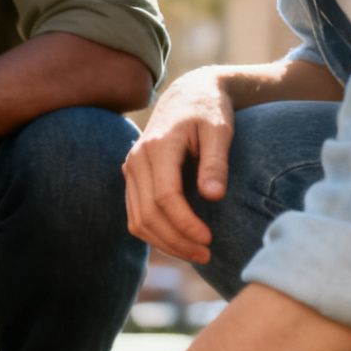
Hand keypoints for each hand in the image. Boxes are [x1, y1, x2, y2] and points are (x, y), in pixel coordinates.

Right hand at [124, 70, 234, 263]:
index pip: (164, 196)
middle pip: (147, 214)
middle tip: (207, 255)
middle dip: (176, 240)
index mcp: (157, 147)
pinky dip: (155, 234)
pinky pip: (136, 216)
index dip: (184, 223)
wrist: (188, 95)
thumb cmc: (209, 111)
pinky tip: (180, 242)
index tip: (209, 240)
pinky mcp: (133, 180)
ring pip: (138, 220)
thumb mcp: (220, 130)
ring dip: (165, 243)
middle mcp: (136, 160)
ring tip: (196, 254)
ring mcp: (130, 171)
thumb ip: (216, 163)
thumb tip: (212, 197)